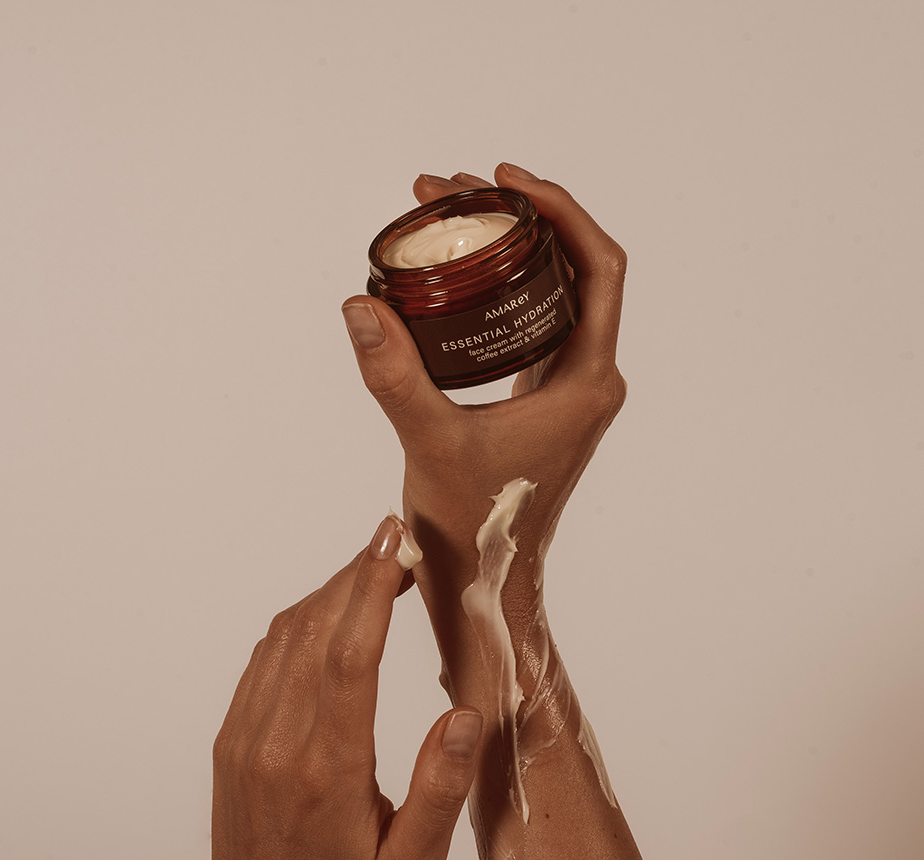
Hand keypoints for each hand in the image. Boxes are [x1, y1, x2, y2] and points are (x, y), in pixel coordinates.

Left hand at [189, 515, 482, 859]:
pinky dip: (300, 621)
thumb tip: (464, 714)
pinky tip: (329, 612)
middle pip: (316, 630)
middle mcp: (277, 742)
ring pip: (286, 636)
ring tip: (374, 567)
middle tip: (394, 538)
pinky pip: (264, 659)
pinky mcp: (233, 739)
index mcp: (326, 769)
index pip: (349, 655)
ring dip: (329, 592)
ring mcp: (247, 737)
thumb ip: (440, 789)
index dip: (371, 588)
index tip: (392, 540)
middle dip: (357, 574)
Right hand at [342, 164, 626, 703]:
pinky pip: (534, 326)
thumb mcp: (429, 442)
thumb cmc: (472, 526)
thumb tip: (359, 305)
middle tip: (458, 194)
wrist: (485, 579)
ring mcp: (568, 390)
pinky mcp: (543, 400)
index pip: (598, 268)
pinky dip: (502, 292)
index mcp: (586, 382)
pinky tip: (460, 279)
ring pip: (555, 296)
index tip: (505, 182)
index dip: (560, 210)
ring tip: (455, 221)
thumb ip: (394, 374)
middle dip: (523, 221)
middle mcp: (589, 379)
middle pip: (574, 270)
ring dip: (513, 253)